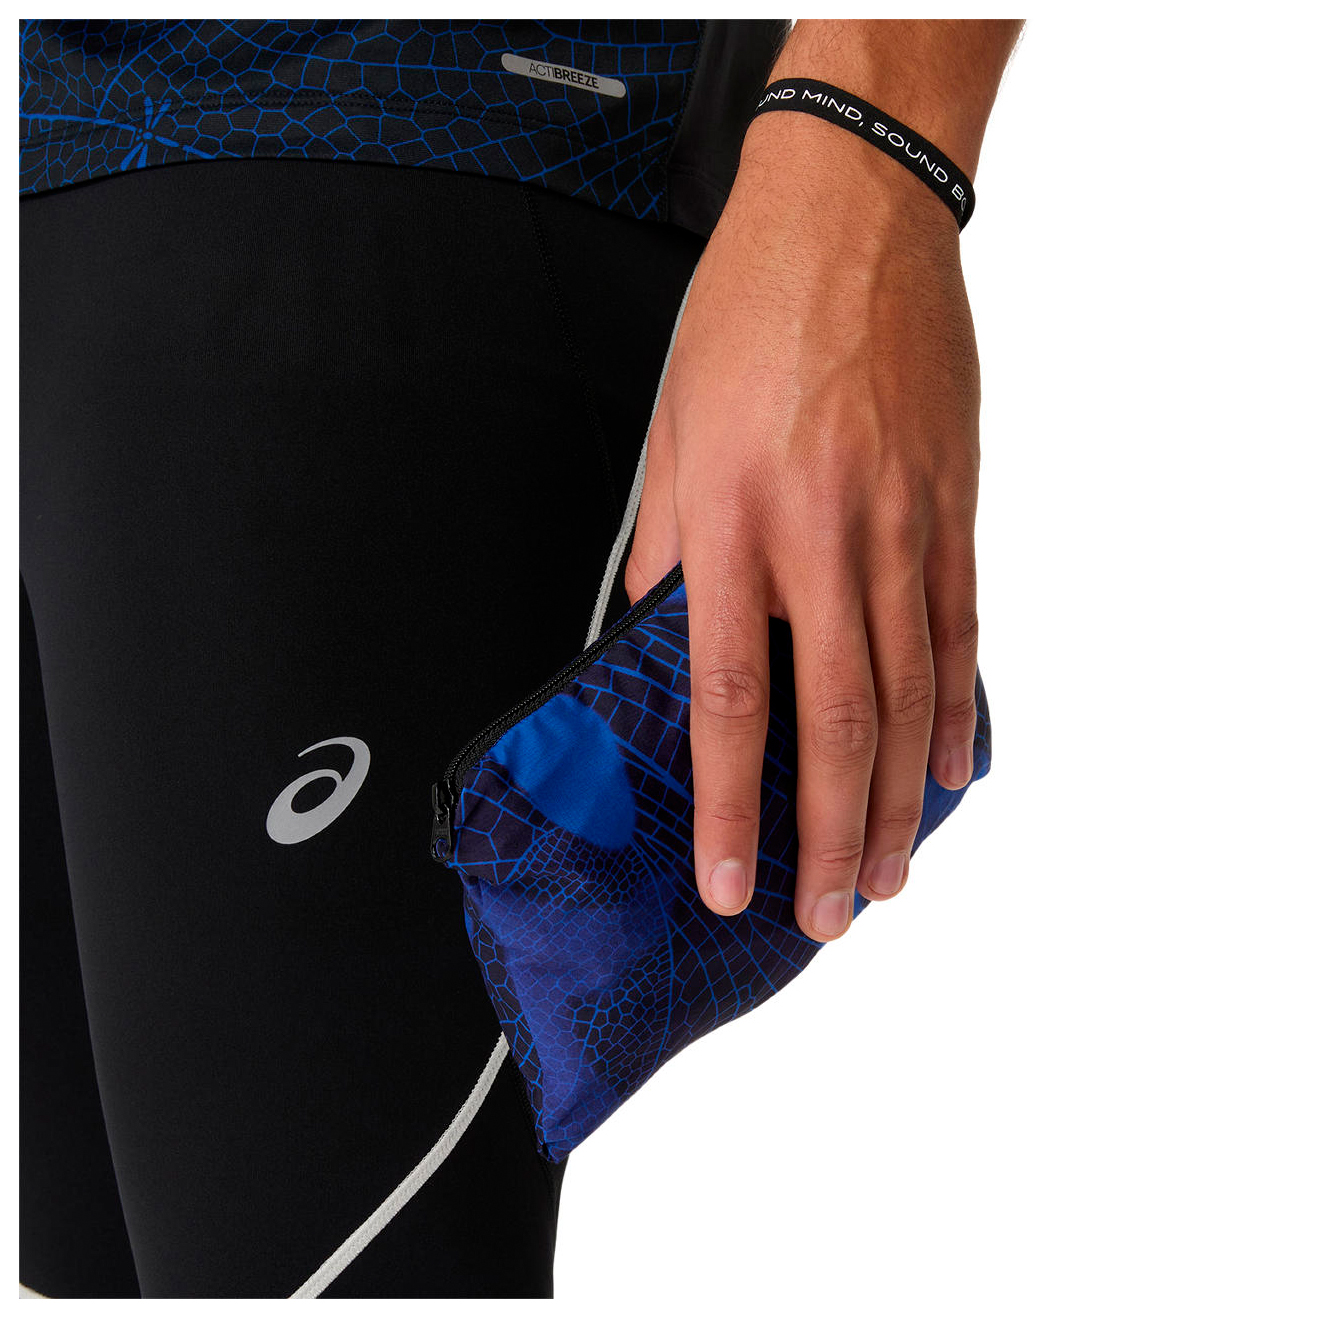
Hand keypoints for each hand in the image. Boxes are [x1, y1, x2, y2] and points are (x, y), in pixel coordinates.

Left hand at [625, 114, 980, 940]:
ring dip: (899, 799)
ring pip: (905, 693)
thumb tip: (652, 648)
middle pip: (835, 722)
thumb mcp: (671, 435)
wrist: (851, 217)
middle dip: (831, 836)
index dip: (728, 806)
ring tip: (885, 875)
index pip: (725, 700)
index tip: (730, 881)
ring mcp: (900, 525)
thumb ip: (666, 553)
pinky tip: (950, 769)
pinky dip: (955, 708)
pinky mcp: (952, 506)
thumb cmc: (746, 319)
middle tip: (827, 914)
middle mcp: (820, 539)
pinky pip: (958, 628)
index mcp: (730, 525)